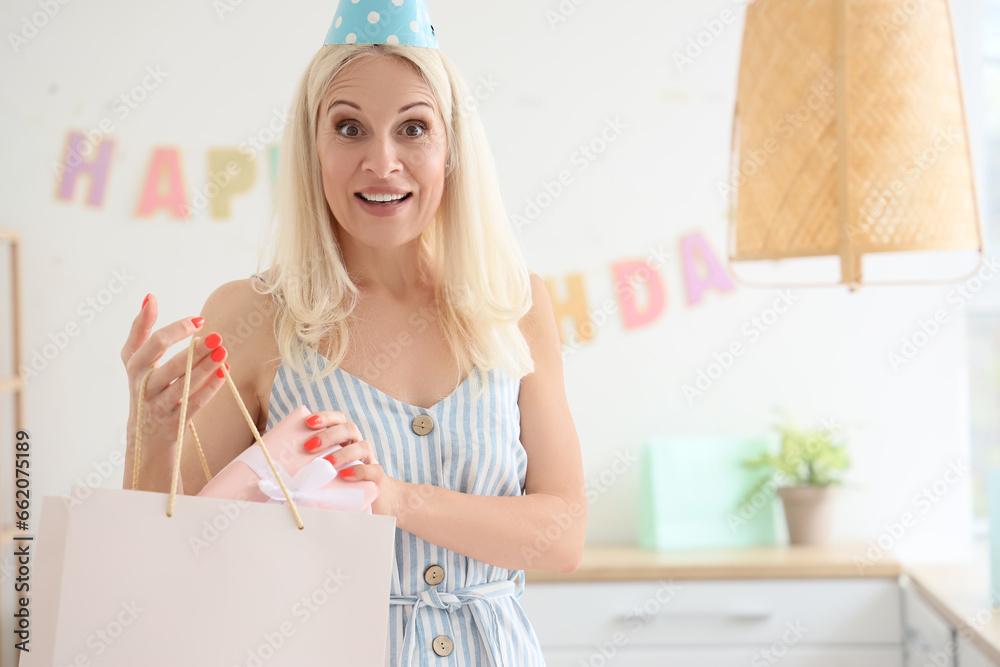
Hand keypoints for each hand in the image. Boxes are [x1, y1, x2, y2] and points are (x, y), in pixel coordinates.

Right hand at [121, 294, 228, 487]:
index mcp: (134, 368)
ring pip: (182, 386)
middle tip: (217, 336)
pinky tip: (224, 372)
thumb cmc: (145, 389)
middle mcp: (143, 387)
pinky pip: (193, 404)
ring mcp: (157, 407)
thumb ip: (141, 330)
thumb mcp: (135, 361)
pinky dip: (210, 388)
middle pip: (168, 365)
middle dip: (193, 350)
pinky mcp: (172, 424)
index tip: (199, 320)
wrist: (144, 439)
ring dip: (204, 368)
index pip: (151, 344)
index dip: (175, 330)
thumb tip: (149, 297)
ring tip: (223, 351)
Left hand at [303, 410, 404, 517]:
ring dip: (343, 452)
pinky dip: (360, 470)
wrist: (378, 500)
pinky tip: (346, 475)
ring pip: (362, 446)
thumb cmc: (345, 484)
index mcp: (345, 440)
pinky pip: (373, 470)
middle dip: (329, 435)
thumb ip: (309, 468)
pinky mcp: (378, 478)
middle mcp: (358, 446)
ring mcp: (369, 461)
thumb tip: (276, 474)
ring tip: (327, 463)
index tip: (308, 422)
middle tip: (309, 447)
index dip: (325, 417)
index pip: (338, 420)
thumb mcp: (326, 472)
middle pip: (349, 429)